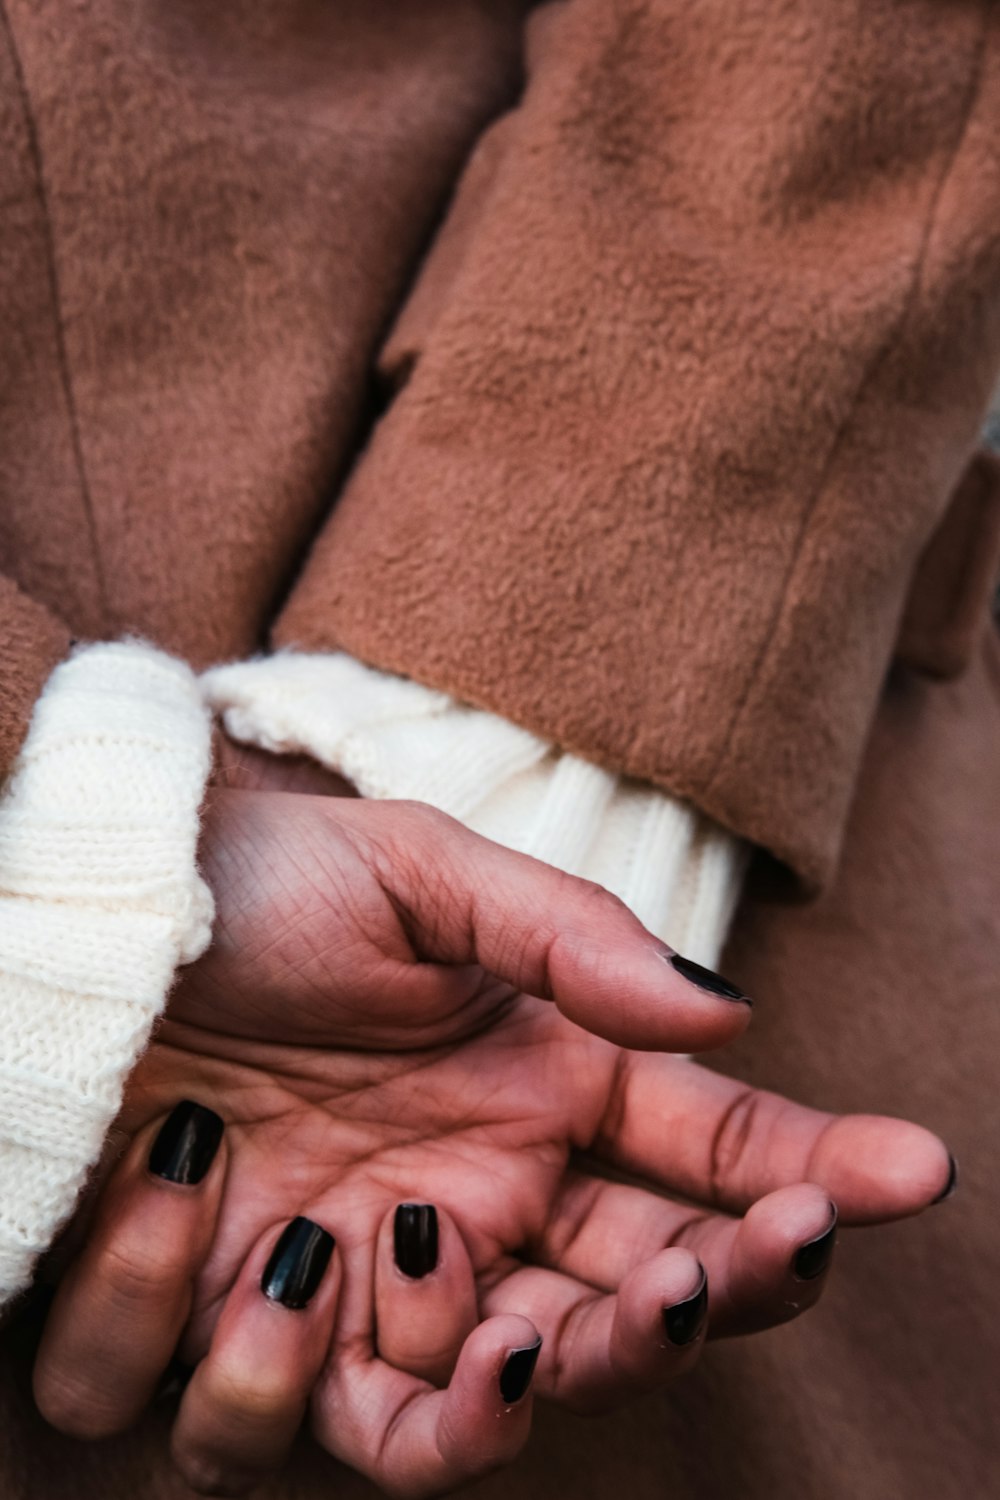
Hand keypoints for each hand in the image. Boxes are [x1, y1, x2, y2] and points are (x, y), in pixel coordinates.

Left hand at [33, 790, 952, 1496]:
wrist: (114, 905)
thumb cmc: (276, 883)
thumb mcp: (429, 877)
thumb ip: (573, 941)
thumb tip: (724, 1009)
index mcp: (540, 1098)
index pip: (708, 1158)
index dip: (809, 1179)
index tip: (909, 1174)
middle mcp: (466, 1213)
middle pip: (617, 1324)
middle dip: (680, 1316)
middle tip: (694, 1277)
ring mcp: (345, 1288)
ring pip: (444, 1432)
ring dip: (467, 1395)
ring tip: (397, 1245)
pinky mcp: (217, 1326)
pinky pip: (239, 1418)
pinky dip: (228, 1348)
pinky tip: (209, 1200)